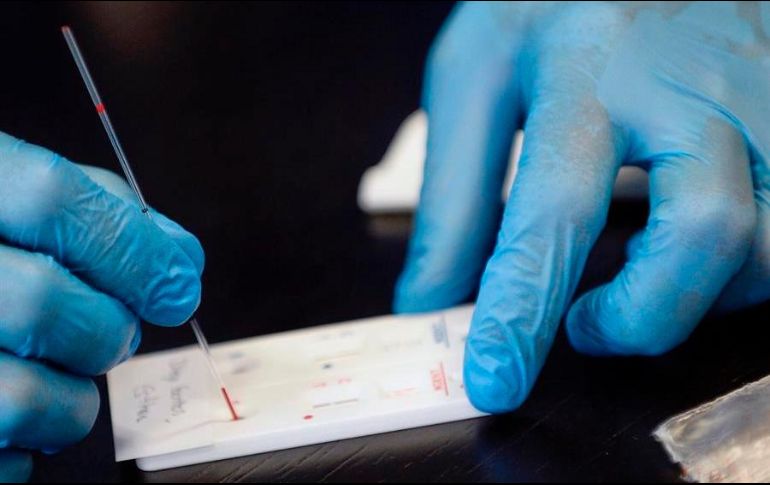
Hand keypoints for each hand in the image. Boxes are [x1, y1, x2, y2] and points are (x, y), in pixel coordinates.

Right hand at [0, 132, 202, 480]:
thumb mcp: (19, 199)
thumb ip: (101, 211)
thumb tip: (182, 258)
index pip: (51, 199)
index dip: (134, 245)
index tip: (180, 280)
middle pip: (44, 303)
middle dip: (111, 326)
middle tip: (119, 330)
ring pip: (27, 396)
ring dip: (76, 393)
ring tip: (64, 369)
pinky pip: (6, 457)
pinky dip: (36, 438)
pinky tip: (23, 400)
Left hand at [395, 2, 769, 412]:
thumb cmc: (549, 3)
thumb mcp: (475, 74)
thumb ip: (454, 192)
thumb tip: (431, 298)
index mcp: (585, 74)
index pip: (554, 213)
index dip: (522, 312)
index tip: (493, 381)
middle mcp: (687, 89)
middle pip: (706, 231)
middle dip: (642, 315)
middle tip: (583, 326)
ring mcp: (756, 101)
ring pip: (767, 242)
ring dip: (695, 296)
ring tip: (632, 276)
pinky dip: (735, 266)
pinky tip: (684, 249)